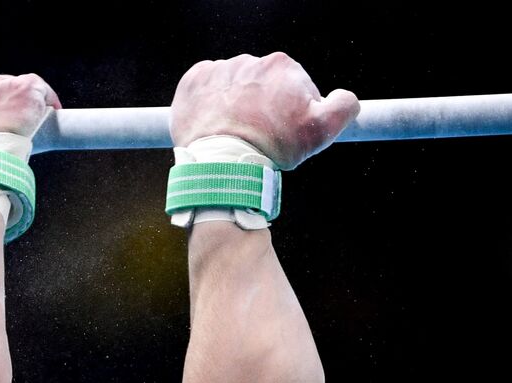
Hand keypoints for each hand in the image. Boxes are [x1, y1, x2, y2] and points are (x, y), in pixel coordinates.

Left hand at [170, 52, 358, 169]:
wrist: (222, 162)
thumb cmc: (271, 148)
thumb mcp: (319, 132)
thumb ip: (343, 109)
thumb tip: (347, 98)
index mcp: (283, 66)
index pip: (290, 87)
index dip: (288, 112)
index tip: (280, 132)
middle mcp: (251, 61)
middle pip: (260, 87)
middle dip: (261, 108)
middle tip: (257, 137)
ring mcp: (220, 70)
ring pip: (232, 89)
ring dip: (234, 107)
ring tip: (234, 134)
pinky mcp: (194, 82)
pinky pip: (205, 89)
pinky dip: (209, 105)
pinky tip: (214, 125)